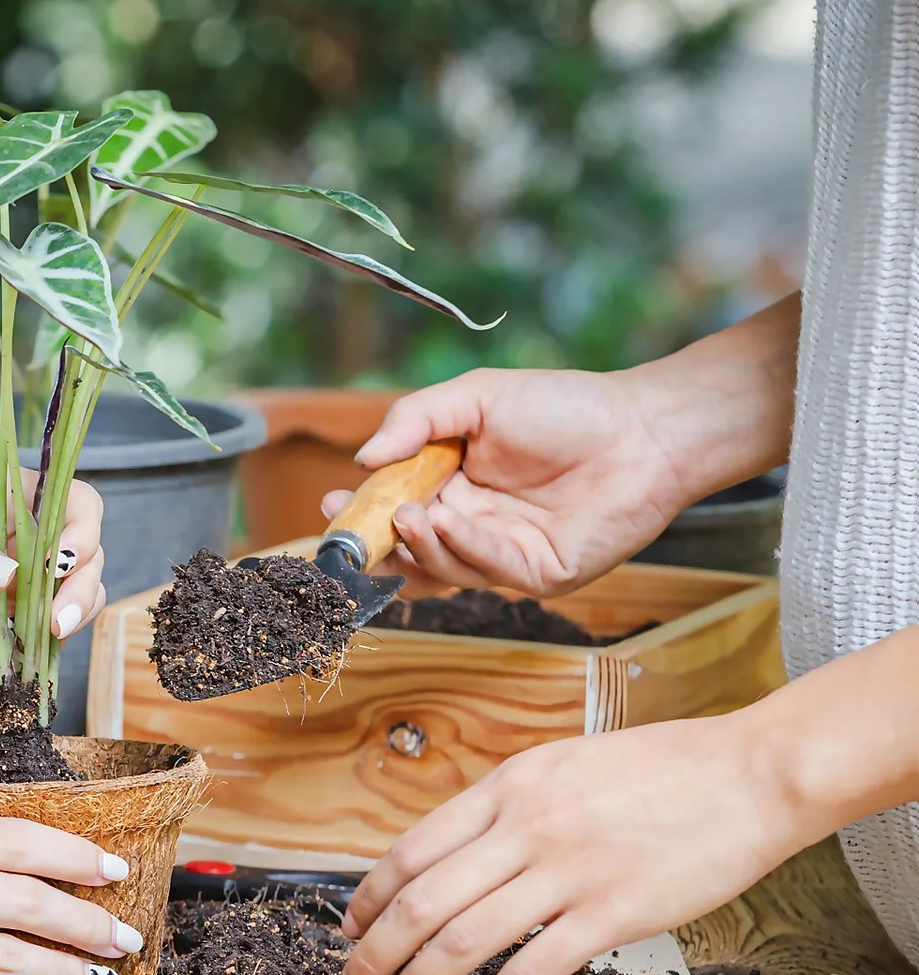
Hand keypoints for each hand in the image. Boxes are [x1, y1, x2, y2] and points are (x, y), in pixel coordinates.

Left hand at [0, 459, 105, 662]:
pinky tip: (2, 650)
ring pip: (72, 596)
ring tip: (46, 634)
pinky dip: (37, 647)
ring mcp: (2, 584)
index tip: (63, 559)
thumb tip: (9, 575)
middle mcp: (9, 534)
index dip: (80, 527)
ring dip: (73, 615)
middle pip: (83, 551)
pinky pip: (34, 638)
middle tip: (56, 616)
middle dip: (81, 581)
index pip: (69, 498)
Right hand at [321, 368, 687, 597]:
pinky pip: (490, 571)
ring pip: (444, 569)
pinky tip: (448, 521)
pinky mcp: (540, 575)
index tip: (332, 504)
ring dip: (420, 547)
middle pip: (411, 552)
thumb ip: (417, 420)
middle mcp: (474, 527)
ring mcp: (505, 556)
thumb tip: (362, 458)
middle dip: (378, 546)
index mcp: (453, 488)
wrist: (644, 429)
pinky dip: (464, 548)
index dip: (363, 514)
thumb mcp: (477, 399)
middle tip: (353, 533)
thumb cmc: (566, 407)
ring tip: (410, 515)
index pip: (395, 510)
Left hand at [334, 711, 800, 974]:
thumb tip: (457, 856)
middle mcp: (523, 825)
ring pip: (460, 941)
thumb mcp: (563, 767)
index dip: (368, 898)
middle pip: (420, 902)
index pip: (411, 849)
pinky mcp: (611, 915)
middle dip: (372, 955)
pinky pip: (528, 973)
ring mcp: (565, 870)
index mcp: (507, 786)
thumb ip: (509, 807)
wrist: (749, 775)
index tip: (349, 931)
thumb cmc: (661, 771)